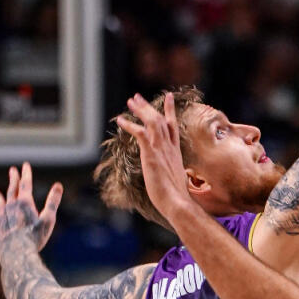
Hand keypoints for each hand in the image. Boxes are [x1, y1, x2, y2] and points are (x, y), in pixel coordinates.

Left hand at [0, 164, 62, 257]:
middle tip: (13, 170)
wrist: (16, 255)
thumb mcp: (48, 219)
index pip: (25, 184)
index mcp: (24, 204)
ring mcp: (1, 217)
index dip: (25, 174)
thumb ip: (53, 201)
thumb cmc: (35, 238)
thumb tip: (58, 185)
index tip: (25, 164)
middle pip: (11, 190)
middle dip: (13, 179)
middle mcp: (10, 207)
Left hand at [116, 93, 191, 223]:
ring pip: (152, 121)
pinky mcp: (152, 154)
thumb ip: (171, 172)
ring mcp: (162, 149)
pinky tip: (120, 121)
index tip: (168, 97)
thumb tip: (170, 177)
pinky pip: (141, 133)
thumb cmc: (176, 197)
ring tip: (131, 101)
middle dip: (149, 106)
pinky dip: (130, 125)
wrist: (177, 202)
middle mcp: (170, 146)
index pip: (172, 125)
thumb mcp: (175, 179)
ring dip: (141, 110)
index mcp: (176, 151)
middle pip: (161, 119)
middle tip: (137, 97)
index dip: (170, 110)